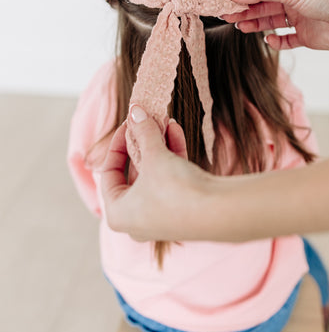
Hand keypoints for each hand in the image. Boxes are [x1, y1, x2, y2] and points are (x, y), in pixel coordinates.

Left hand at [100, 108, 209, 241]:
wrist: (216, 212)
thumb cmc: (175, 191)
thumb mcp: (154, 155)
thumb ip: (143, 131)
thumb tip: (135, 111)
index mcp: (118, 213)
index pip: (108, 173)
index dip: (117, 144)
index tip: (127, 125)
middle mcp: (136, 220)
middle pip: (134, 172)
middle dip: (143, 142)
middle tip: (147, 121)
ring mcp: (159, 217)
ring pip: (154, 174)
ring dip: (160, 146)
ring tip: (165, 121)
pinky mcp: (181, 211)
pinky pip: (170, 180)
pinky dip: (172, 157)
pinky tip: (176, 132)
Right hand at [222, 0, 328, 49]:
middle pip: (263, 5)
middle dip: (244, 10)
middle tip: (224, 15)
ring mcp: (301, 17)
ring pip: (271, 21)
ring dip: (255, 24)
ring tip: (238, 26)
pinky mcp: (307, 36)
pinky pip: (286, 39)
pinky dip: (276, 41)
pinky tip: (268, 40)